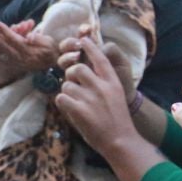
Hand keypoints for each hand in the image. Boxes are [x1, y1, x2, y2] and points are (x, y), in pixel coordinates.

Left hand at [0, 19, 58, 85]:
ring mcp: (14, 62)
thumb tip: (29, 37)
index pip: (14, 39)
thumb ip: (39, 39)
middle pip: (4, 45)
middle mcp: (20, 57)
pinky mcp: (11, 65)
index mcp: (29, 49)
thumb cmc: (49, 49)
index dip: (4, 31)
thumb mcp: (49, 43)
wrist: (49, 65)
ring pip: (0, 51)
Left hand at [57, 36, 135, 153]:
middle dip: (71, 74)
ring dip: (68, 92)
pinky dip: (63, 103)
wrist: (120, 141)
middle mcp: (101, 87)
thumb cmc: (117, 119)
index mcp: (113, 82)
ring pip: (66, 84)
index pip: (100, 59)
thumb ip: (103, 83)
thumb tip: (83, 71)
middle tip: (75, 85)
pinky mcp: (78, 109)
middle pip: (77, 68)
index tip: (83, 40)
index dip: (90, 47)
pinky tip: (72, 110)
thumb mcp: (116, 95)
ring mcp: (89, 98)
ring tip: (77, 103)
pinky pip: (61, 97)